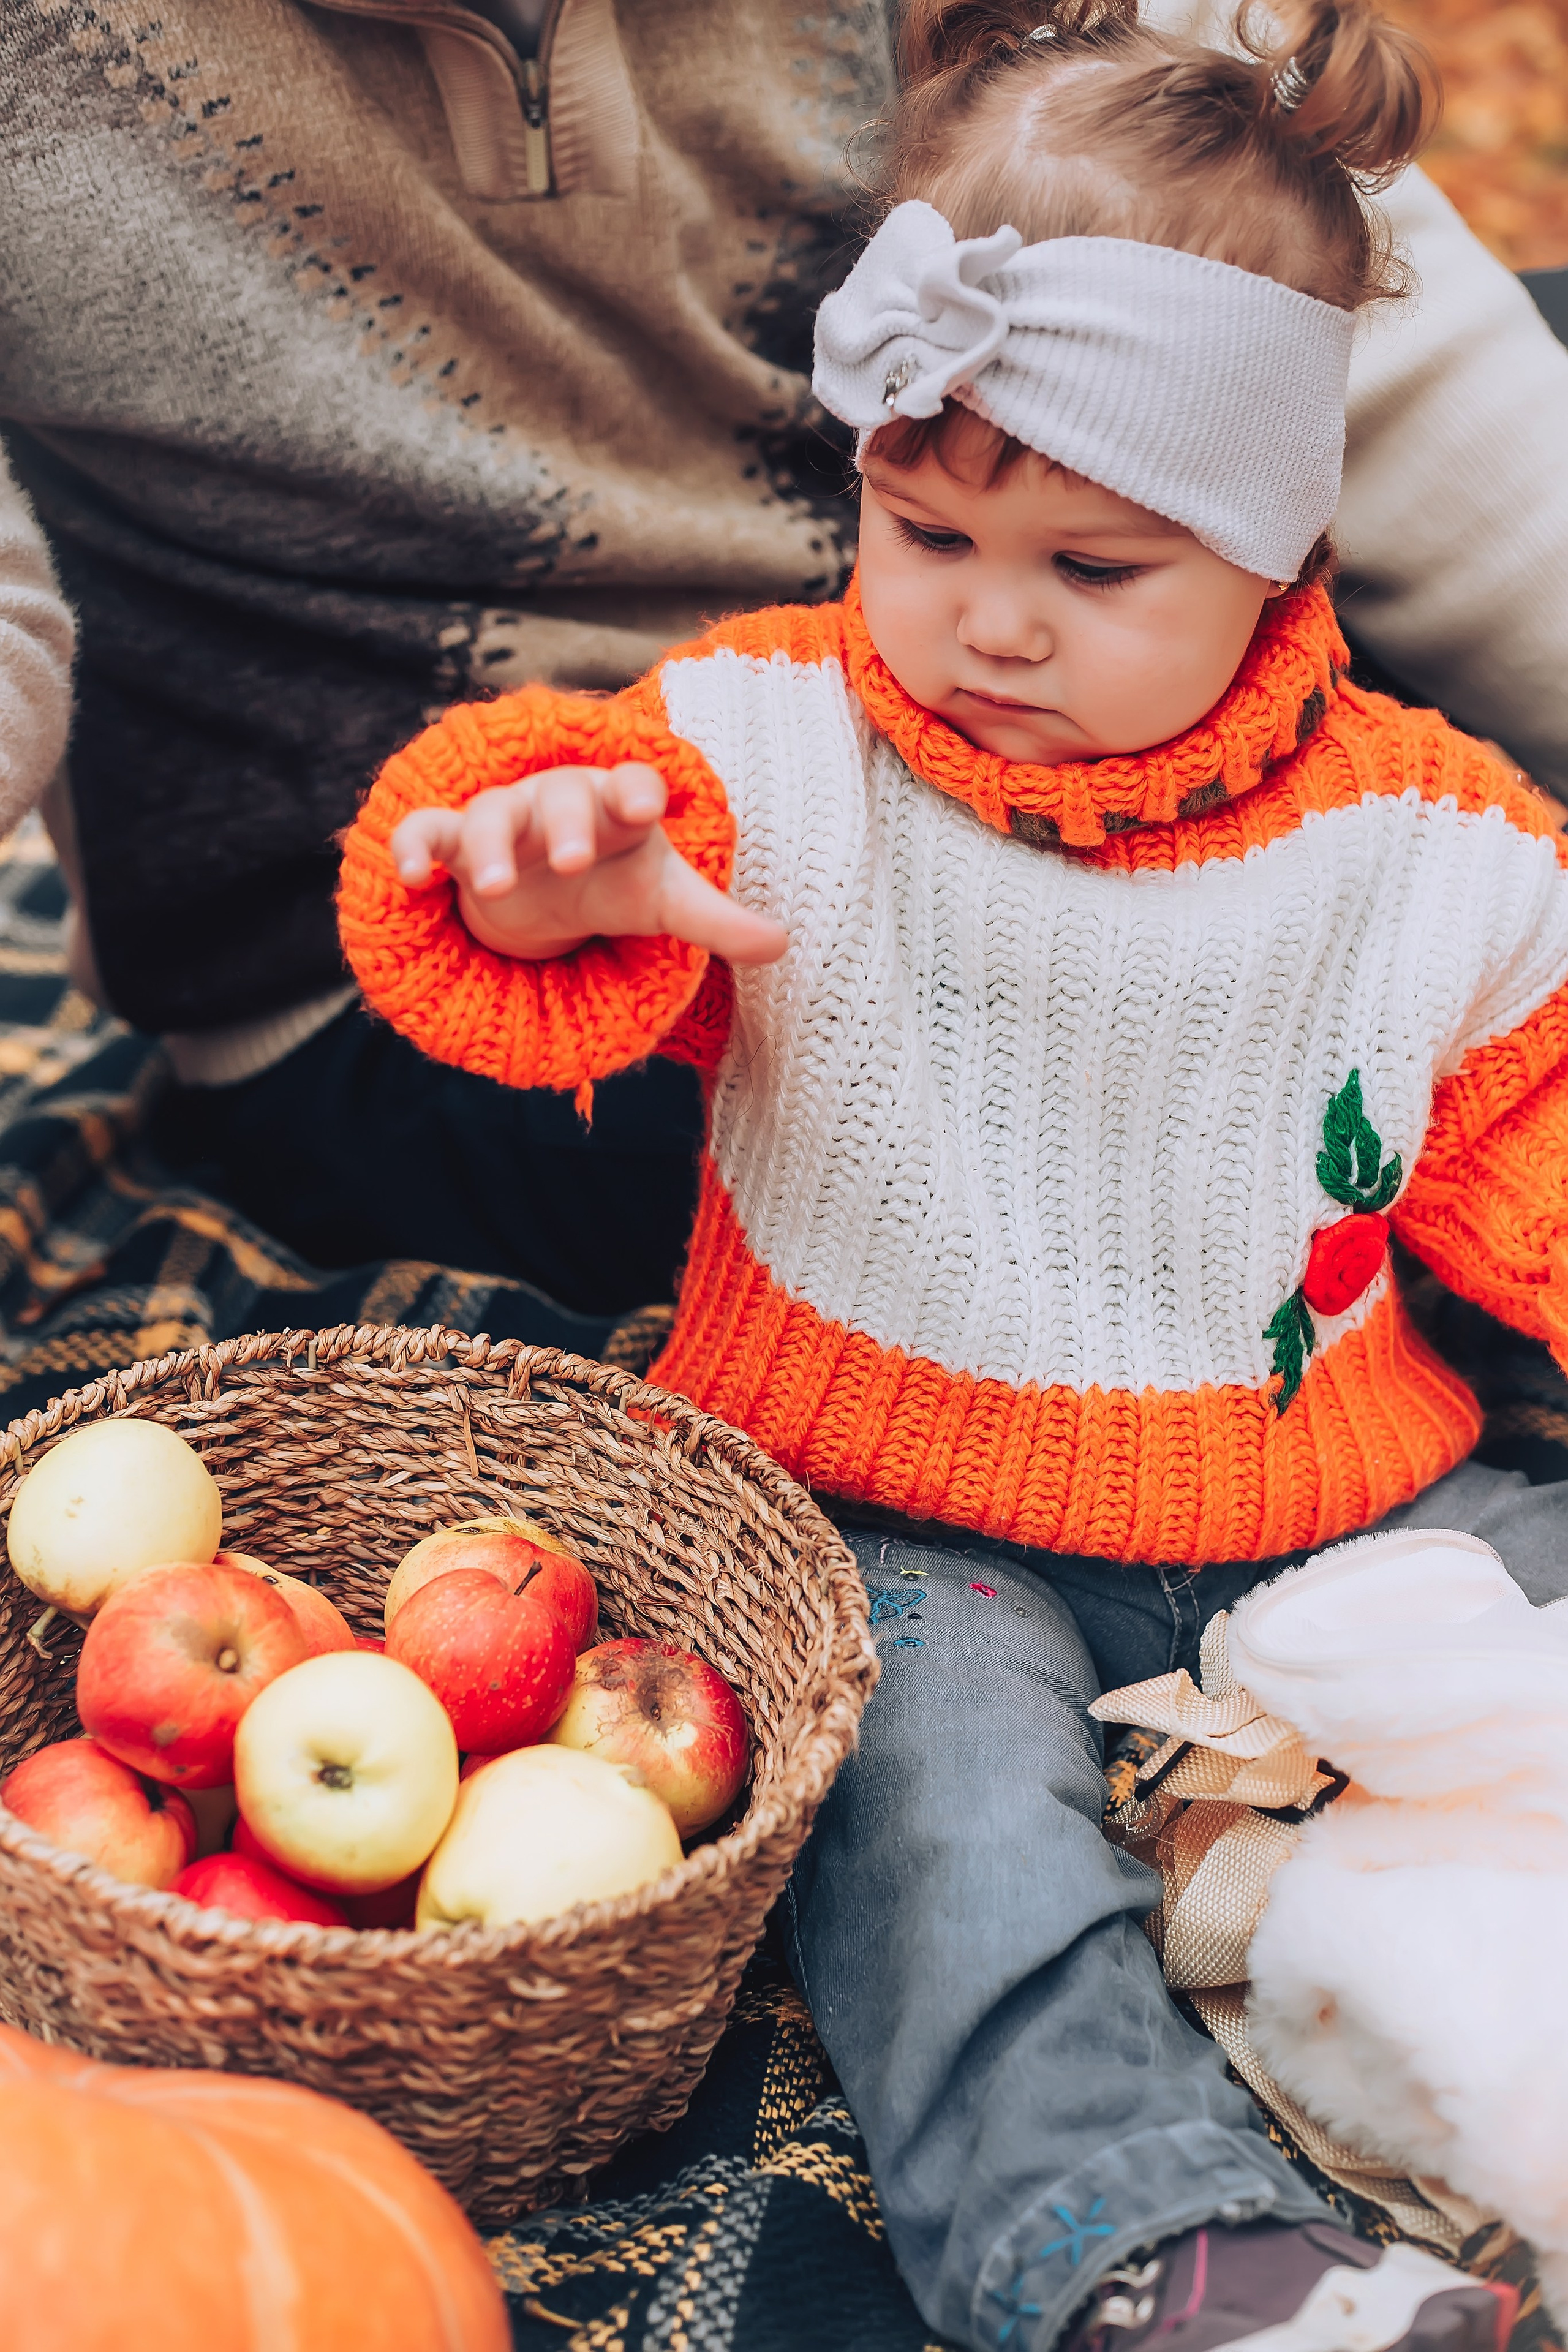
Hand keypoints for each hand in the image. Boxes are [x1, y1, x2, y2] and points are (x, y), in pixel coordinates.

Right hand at [390, 762, 787, 964]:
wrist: (546, 873)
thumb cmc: (613, 875)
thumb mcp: (664, 899)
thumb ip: (717, 920)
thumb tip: (783, 944)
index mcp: (616, 808)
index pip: (631, 790)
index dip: (637, 792)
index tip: (648, 803)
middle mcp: (557, 803)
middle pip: (560, 803)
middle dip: (564, 826)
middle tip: (571, 862)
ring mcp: (502, 820)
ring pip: (489, 819)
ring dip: (490, 849)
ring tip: (496, 887)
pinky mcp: (452, 843)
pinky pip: (425, 834)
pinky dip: (415, 849)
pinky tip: (412, 878)